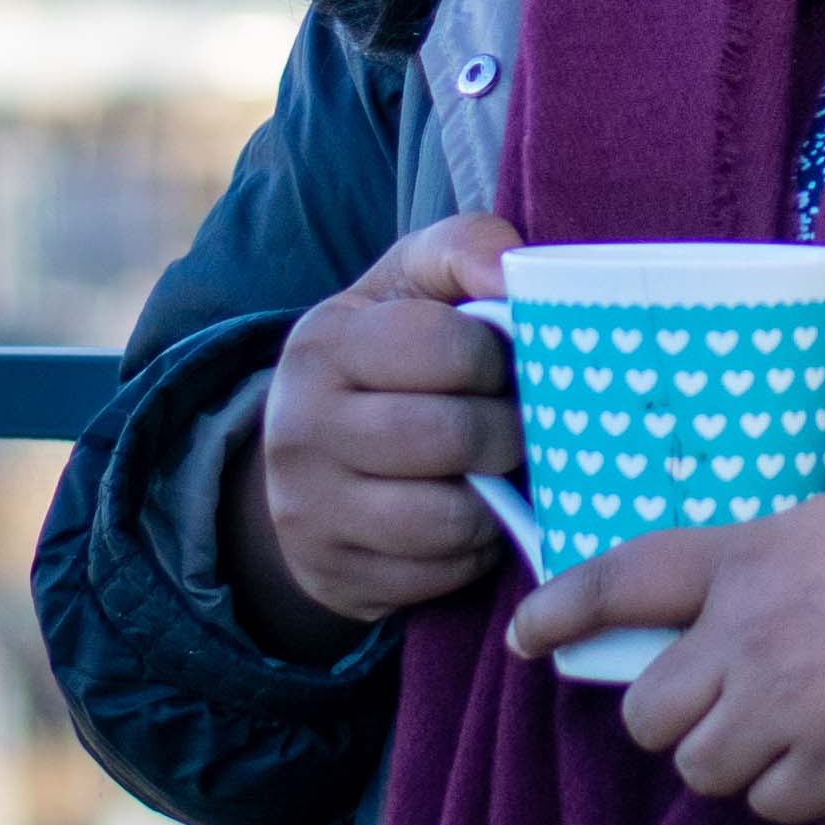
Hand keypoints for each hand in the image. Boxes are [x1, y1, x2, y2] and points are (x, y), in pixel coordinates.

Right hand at [229, 210, 524, 655]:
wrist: (309, 458)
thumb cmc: (390, 354)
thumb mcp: (413, 283)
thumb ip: (467, 248)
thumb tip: (515, 270)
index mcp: (325, 342)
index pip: (446, 346)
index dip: (500, 357)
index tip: (510, 362)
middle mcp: (301, 428)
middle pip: (452, 437)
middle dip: (509, 432)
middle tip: (522, 424)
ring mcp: (310, 511)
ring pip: (448, 517)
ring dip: (497, 498)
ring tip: (502, 471)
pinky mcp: (335, 575)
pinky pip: (438, 574)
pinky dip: (473, 550)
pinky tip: (472, 517)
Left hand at [504, 463, 824, 824]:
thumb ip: (788, 554)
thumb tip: (764, 591)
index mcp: (755, 554)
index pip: (627, 577)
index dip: (563, 609)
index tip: (527, 634)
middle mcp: (751, 632)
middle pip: (646, 710)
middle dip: (676, 717)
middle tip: (728, 706)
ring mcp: (788, 703)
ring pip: (703, 769)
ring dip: (739, 760)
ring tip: (799, 733)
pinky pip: (776, 805)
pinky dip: (802, 793)